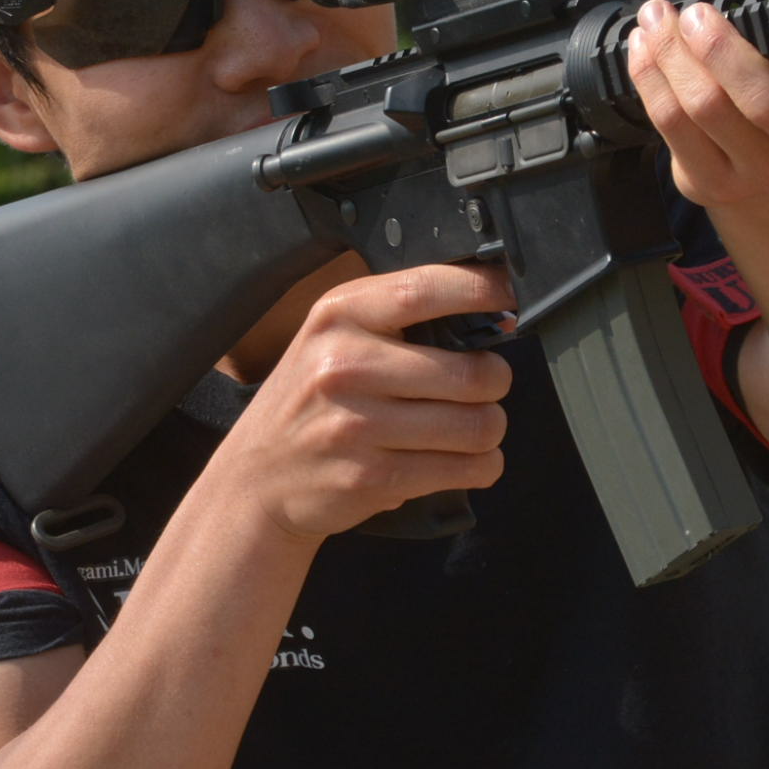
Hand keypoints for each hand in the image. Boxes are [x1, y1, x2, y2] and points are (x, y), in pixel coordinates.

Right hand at [214, 261, 516, 543]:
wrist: (257, 478)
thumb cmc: (313, 400)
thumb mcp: (335, 338)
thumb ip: (399, 319)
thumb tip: (494, 309)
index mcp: (339, 316)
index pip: (424, 290)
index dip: (482, 291)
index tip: (511, 297)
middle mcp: (344, 366)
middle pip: (473, 373)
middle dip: (495, 382)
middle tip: (481, 386)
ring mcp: (357, 426)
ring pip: (479, 426)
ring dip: (489, 430)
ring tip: (469, 427)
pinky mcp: (372, 477)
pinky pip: (466, 469)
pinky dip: (480, 466)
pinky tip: (459, 460)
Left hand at [624, 0, 768, 209]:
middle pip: (766, 102)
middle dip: (720, 48)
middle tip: (697, 14)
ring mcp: (762, 175)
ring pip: (706, 108)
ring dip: (670, 53)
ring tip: (657, 18)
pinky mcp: (713, 184)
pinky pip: (671, 125)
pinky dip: (650, 76)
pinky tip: (644, 49)